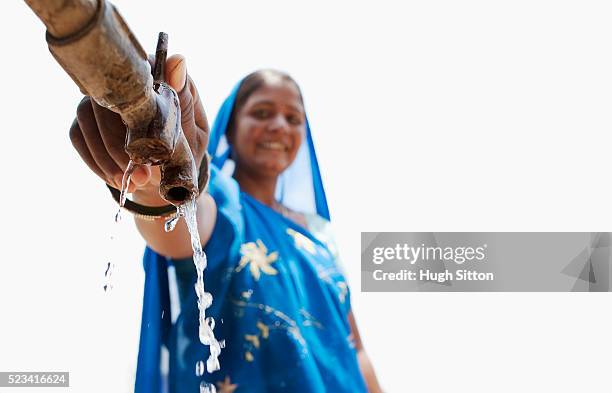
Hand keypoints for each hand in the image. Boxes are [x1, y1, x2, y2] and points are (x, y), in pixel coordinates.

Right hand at [69, 55, 208, 199]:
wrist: (166, 178)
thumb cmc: (185, 152)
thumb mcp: (194, 131)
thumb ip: (185, 100)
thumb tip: (178, 60)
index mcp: (156, 79)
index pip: (136, 69)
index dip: (136, 99)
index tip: (145, 137)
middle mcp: (123, 84)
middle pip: (107, 98)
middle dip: (121, 143)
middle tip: (142, 176)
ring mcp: (101, 101)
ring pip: (87, 116)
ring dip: (106, 155)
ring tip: (130, 183)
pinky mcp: (85, 121)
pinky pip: (77, 135)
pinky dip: (95, 161)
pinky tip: (115, 179)